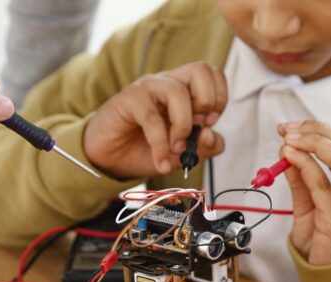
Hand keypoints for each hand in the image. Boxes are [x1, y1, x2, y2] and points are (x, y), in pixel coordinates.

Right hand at [83, 62, 227, 178]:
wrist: (110, 158)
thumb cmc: (145, 148)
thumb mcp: (183, 153)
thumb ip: (204, 147)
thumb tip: (211, 135)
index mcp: (183, 89)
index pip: (212, 74)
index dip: (219, 98)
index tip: (210, 123)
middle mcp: (167, 82)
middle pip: (200, 69)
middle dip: (207, 101)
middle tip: (199, 127)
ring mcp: (147, 88)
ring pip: (177, 92)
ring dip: (183, 126)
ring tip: (176, 149)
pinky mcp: (128, 99)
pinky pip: (151, 118)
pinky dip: (160, 145)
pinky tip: (161, 163)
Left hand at [278, 120, 330, 264]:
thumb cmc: (324, 246)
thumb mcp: (309, 207)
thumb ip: (301, 182)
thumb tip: (286, 152)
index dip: (321, 130)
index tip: (293, 126)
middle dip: (316, 132)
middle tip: (288, 128)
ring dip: (312, 144)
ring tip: (288, 139)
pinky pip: (324, 186)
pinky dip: (305, 166)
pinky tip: (289, 157)